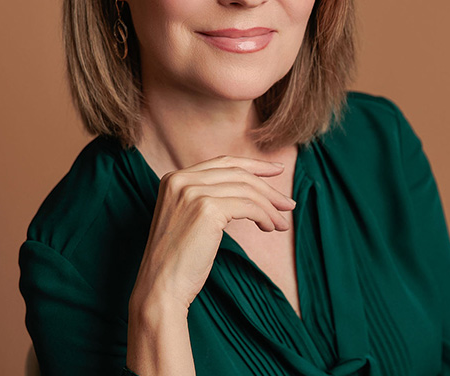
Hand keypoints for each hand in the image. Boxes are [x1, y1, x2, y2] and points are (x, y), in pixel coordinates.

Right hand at [130, 155, 295, 312]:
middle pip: (238, 174)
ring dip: (270, 207)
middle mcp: (181, 179)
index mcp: (174, 178)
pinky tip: (269, 228)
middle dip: (268, 188)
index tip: (277, 170)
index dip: (254, 165)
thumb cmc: (179, 260)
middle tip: (288, 204)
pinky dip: (264, 216)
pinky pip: (248, 206)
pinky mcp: (206, 208)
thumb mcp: (190, 217)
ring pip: (246, 190)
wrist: (160, 288)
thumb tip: (251, 189)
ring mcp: (192, 192)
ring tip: (282, 223)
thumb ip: (208, 197)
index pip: (223, 162)